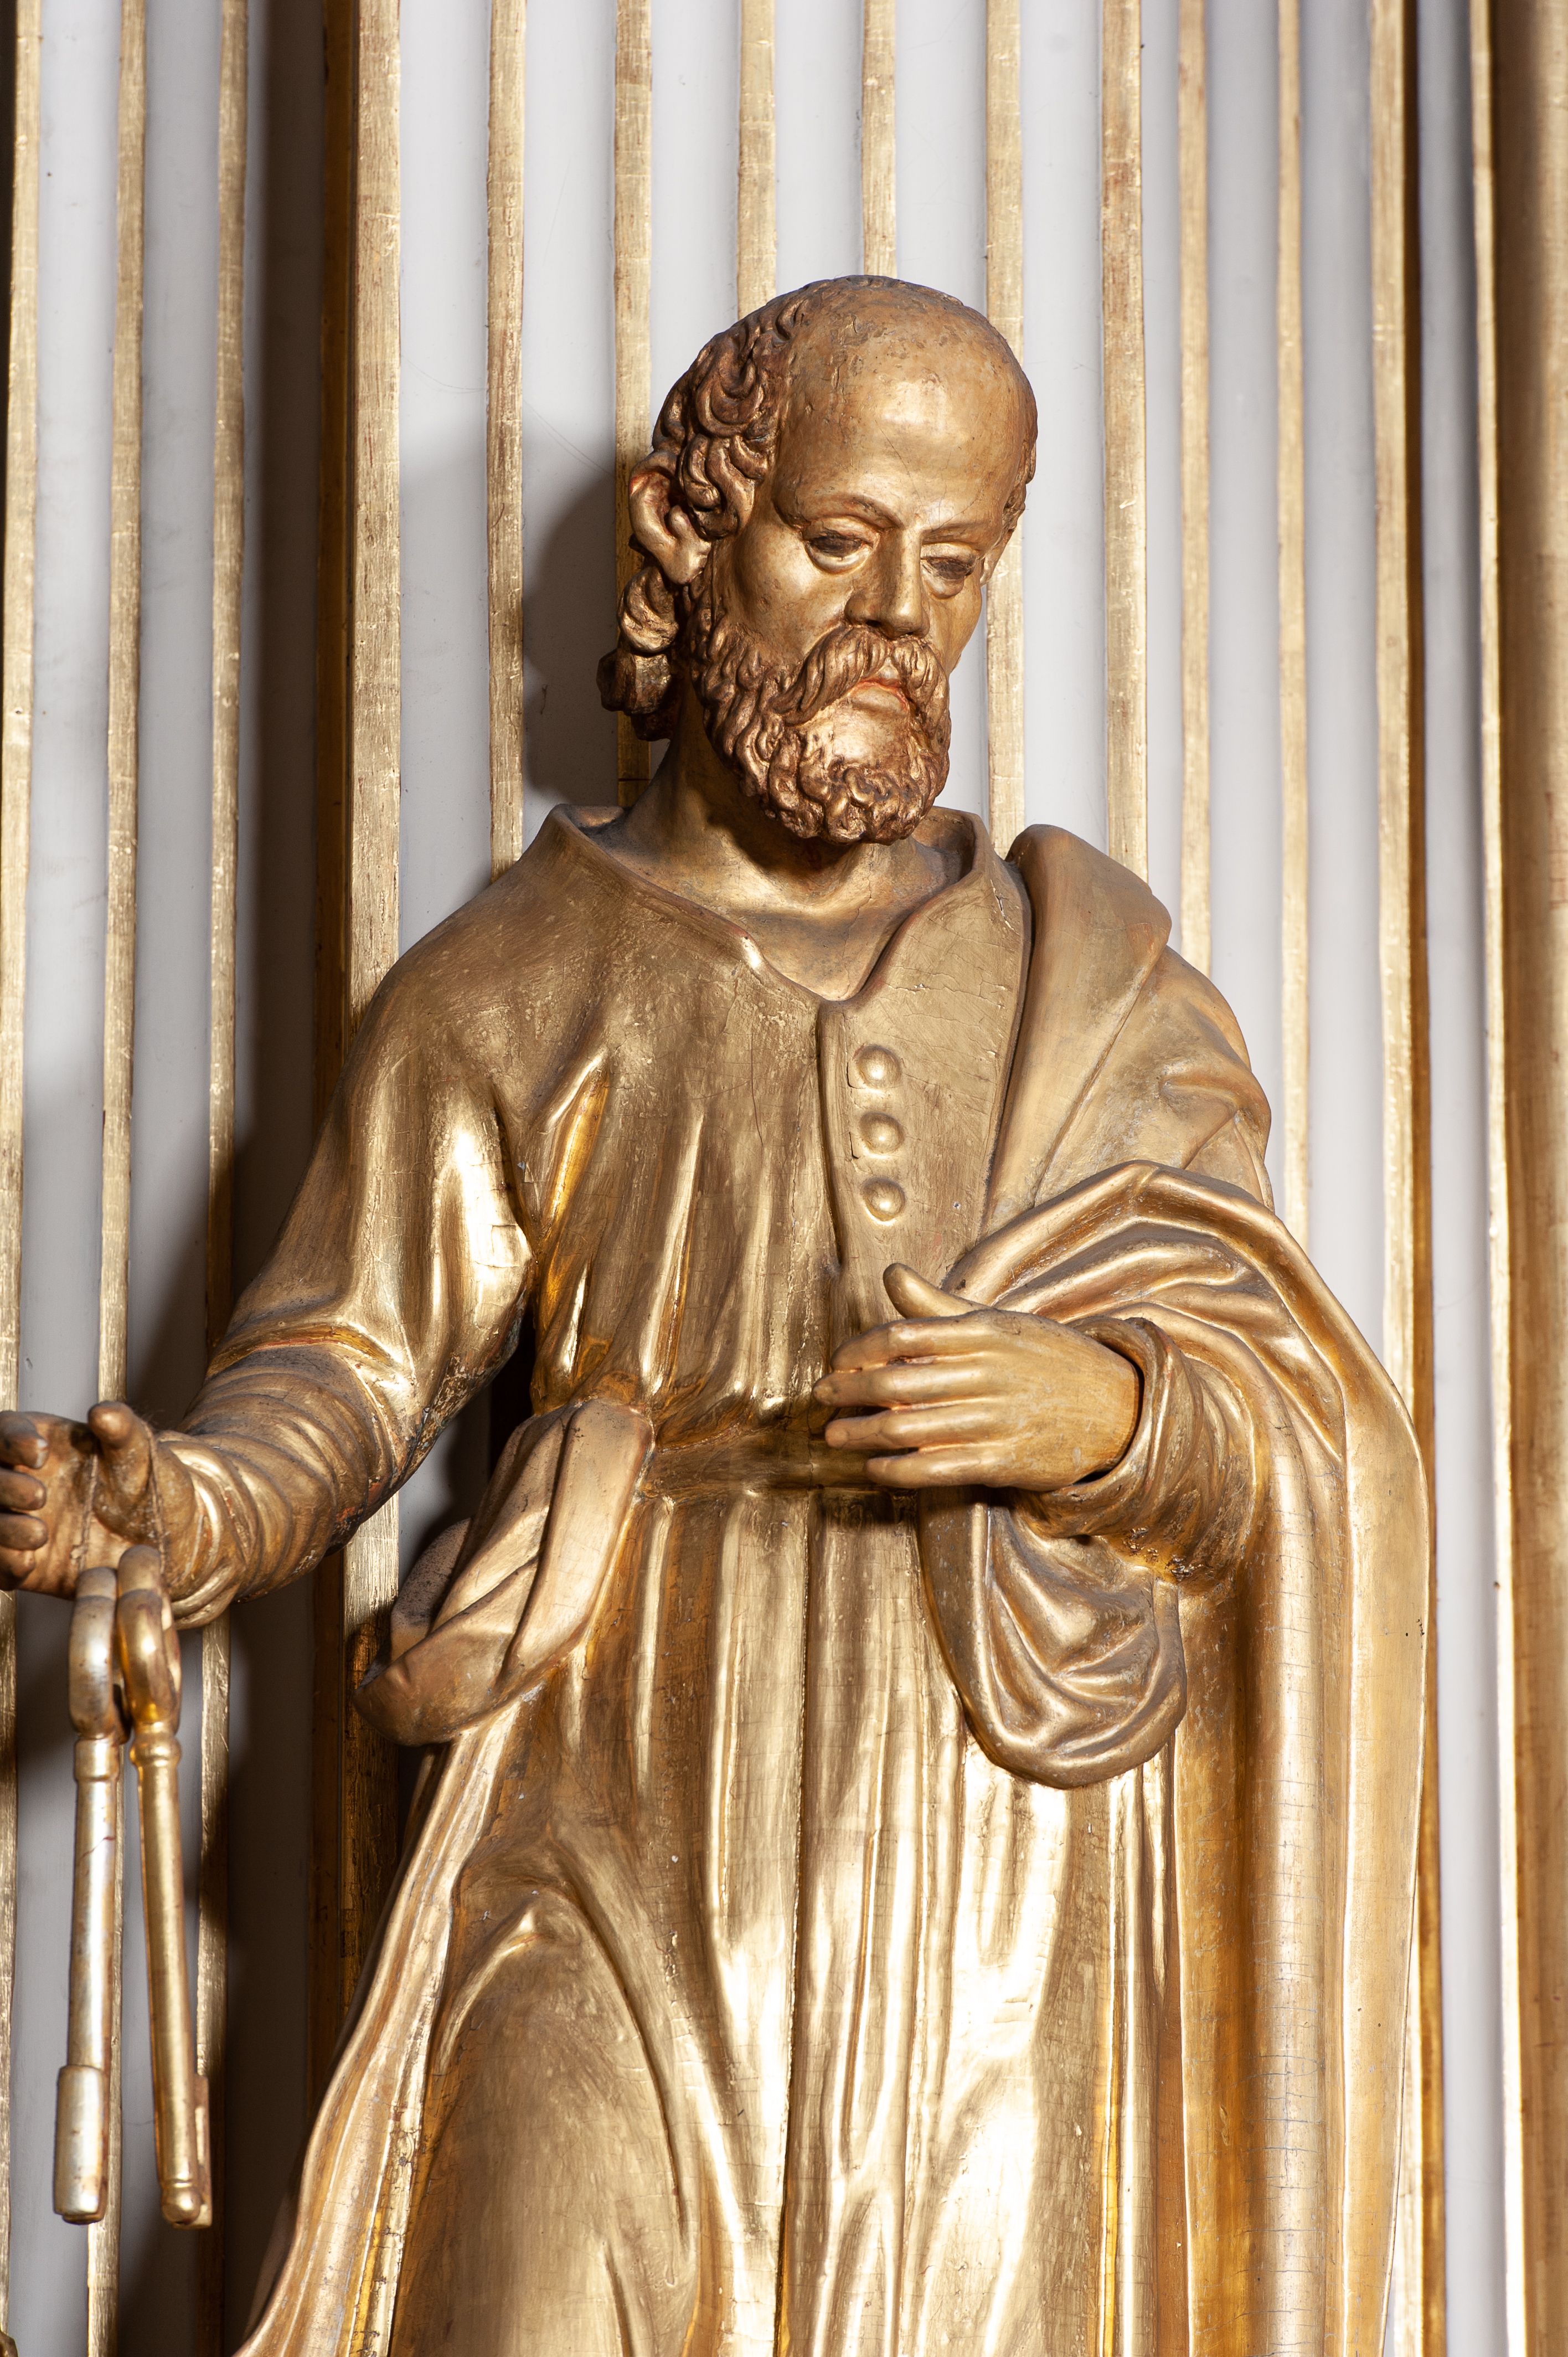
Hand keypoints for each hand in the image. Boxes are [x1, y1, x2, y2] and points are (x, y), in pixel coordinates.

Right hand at [0, 1403, 159, 1597]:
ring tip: (40, 1533)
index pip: (5, 1430)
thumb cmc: (147, 1483)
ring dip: (3, 1527)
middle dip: (4, 1486)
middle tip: (39, 1495)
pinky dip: (5, 1563)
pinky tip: (28, 1563)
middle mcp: (20, 1480)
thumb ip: (122, 1429)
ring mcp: (18, 1521)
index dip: (12, 1438)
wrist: (163, 1538)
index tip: (42, 1452)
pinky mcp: (24, 1561)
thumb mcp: (140, 1452)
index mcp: (39, 1444)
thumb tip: (103, 1411)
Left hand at [814, 1265, 1139, 1492]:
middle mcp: (985, 1374)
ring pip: (910, 1428)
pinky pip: (937, 1467)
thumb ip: (939, 1307)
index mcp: (982, 1334)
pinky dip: (898, 1471)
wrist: (1118, 1406)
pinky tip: (875, 1469)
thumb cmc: (1049, 1360)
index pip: (903, 1336)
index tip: (836, 1362)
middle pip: (897, 1383)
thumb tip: (891, 1274)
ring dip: (863, 1434)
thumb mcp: (1000, 1323)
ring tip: (835, 1435)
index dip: (860, 1350)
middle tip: (820, 1398)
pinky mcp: (1003, 1460)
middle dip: (849, 1392)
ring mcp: (994, 1419)